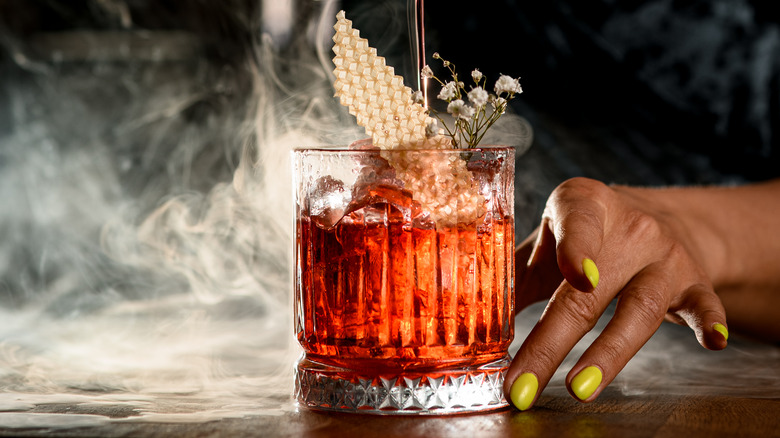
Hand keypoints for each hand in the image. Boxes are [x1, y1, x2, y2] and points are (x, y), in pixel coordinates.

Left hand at [504, 177, 728, 409]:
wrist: (659, 220)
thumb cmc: (587, 236)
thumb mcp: (551, 240)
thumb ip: (515, 274)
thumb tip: (470, 319)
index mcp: (584, 206)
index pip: (577, 223)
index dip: (575, 250)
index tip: (575, 277)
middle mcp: (629, 226)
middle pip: (591, 291)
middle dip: (553, 342)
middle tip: (523, 384)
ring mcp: (665, 255)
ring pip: (639, 309)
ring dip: (609, 353)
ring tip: (579, 387)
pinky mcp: (695, 280)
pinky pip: (704, 303)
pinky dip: (709, 323)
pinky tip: (712, 343)